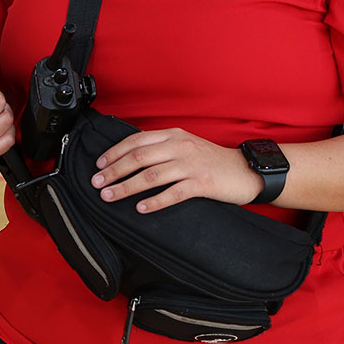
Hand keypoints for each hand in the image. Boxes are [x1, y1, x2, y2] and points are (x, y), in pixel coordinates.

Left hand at [90, 127, 261, 212]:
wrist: (246, 171)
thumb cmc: (212, 161)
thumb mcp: (186, 146)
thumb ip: (162, 148)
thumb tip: (129, 159)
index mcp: (174, 135)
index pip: (136, 140)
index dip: (114, 153)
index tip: (99, 165)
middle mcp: (180, 146)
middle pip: (139, 157)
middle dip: (114, 171)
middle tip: (96, 182)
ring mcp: (191, 164)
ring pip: (151, 175)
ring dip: (126, 186)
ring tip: (109, 195)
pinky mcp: (202, 183)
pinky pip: (173, 193)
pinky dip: (155, 201)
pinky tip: (141, 208)